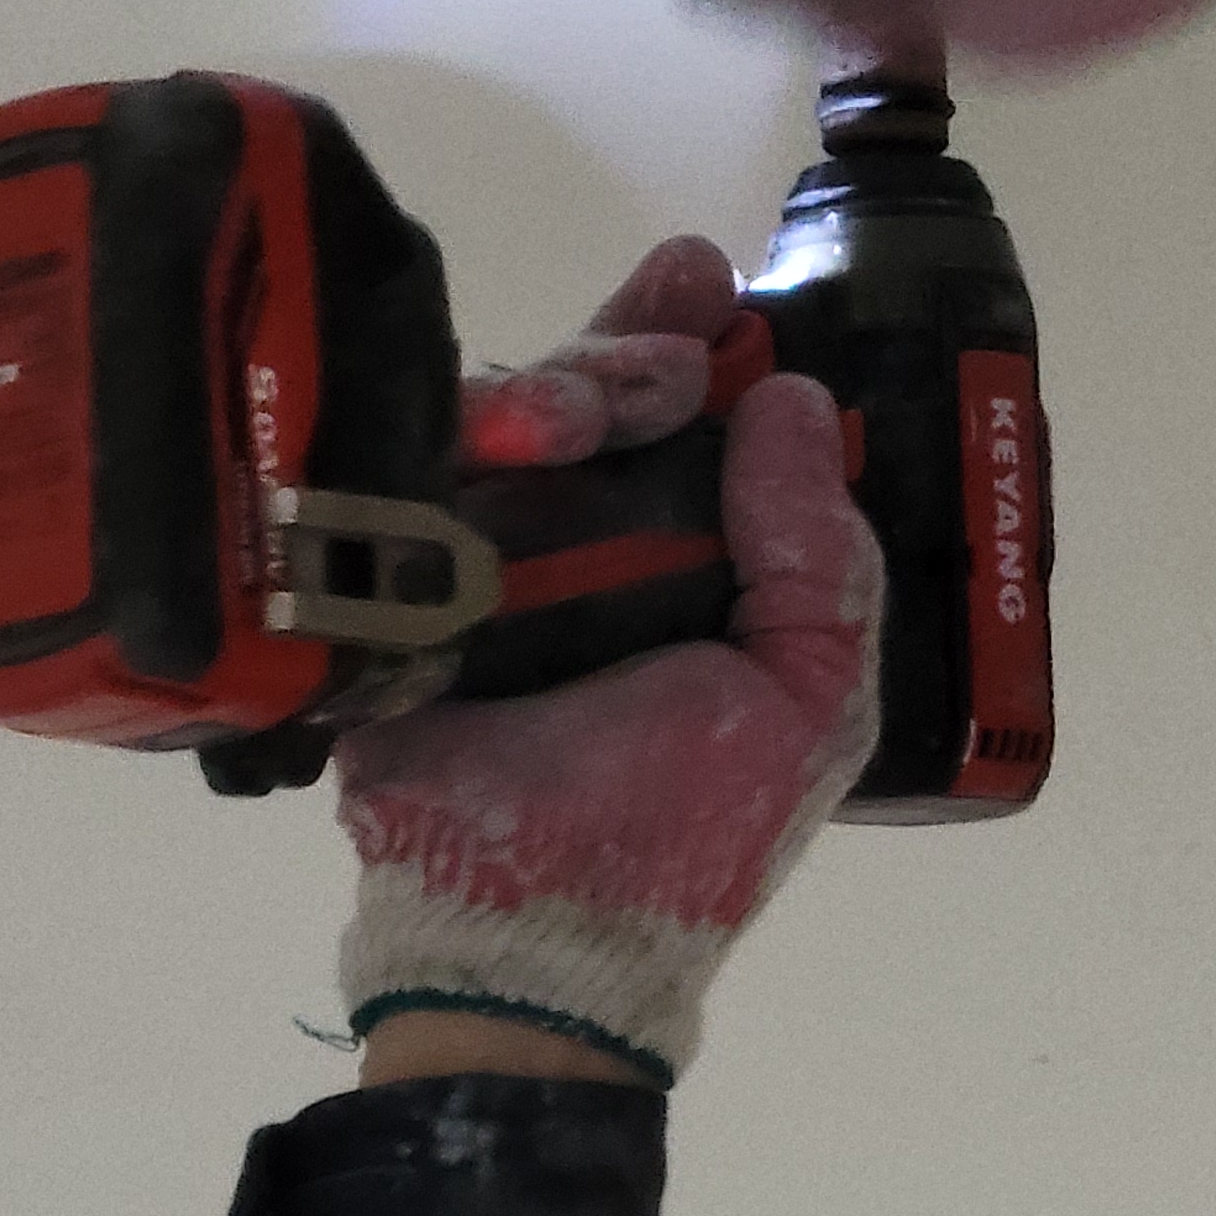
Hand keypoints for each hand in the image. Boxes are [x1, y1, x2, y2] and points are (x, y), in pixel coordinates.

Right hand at [335, 240, 882, 1092]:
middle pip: (605, 390)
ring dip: (558, 391)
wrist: (535, 937)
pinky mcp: (397, 576)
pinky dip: (452, 441)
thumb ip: (818, 556)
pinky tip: (495, 438)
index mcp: (697, 560)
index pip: (698, 417)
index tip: (711, 278)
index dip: (701, 335)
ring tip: (569, 423)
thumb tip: (791, 396)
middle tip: (664, 360)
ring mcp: (490, 552)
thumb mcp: (808, 698)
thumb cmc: (685, 830)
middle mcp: (595, 541)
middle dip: (636, 350)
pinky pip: (411, 472)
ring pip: (512, 412)